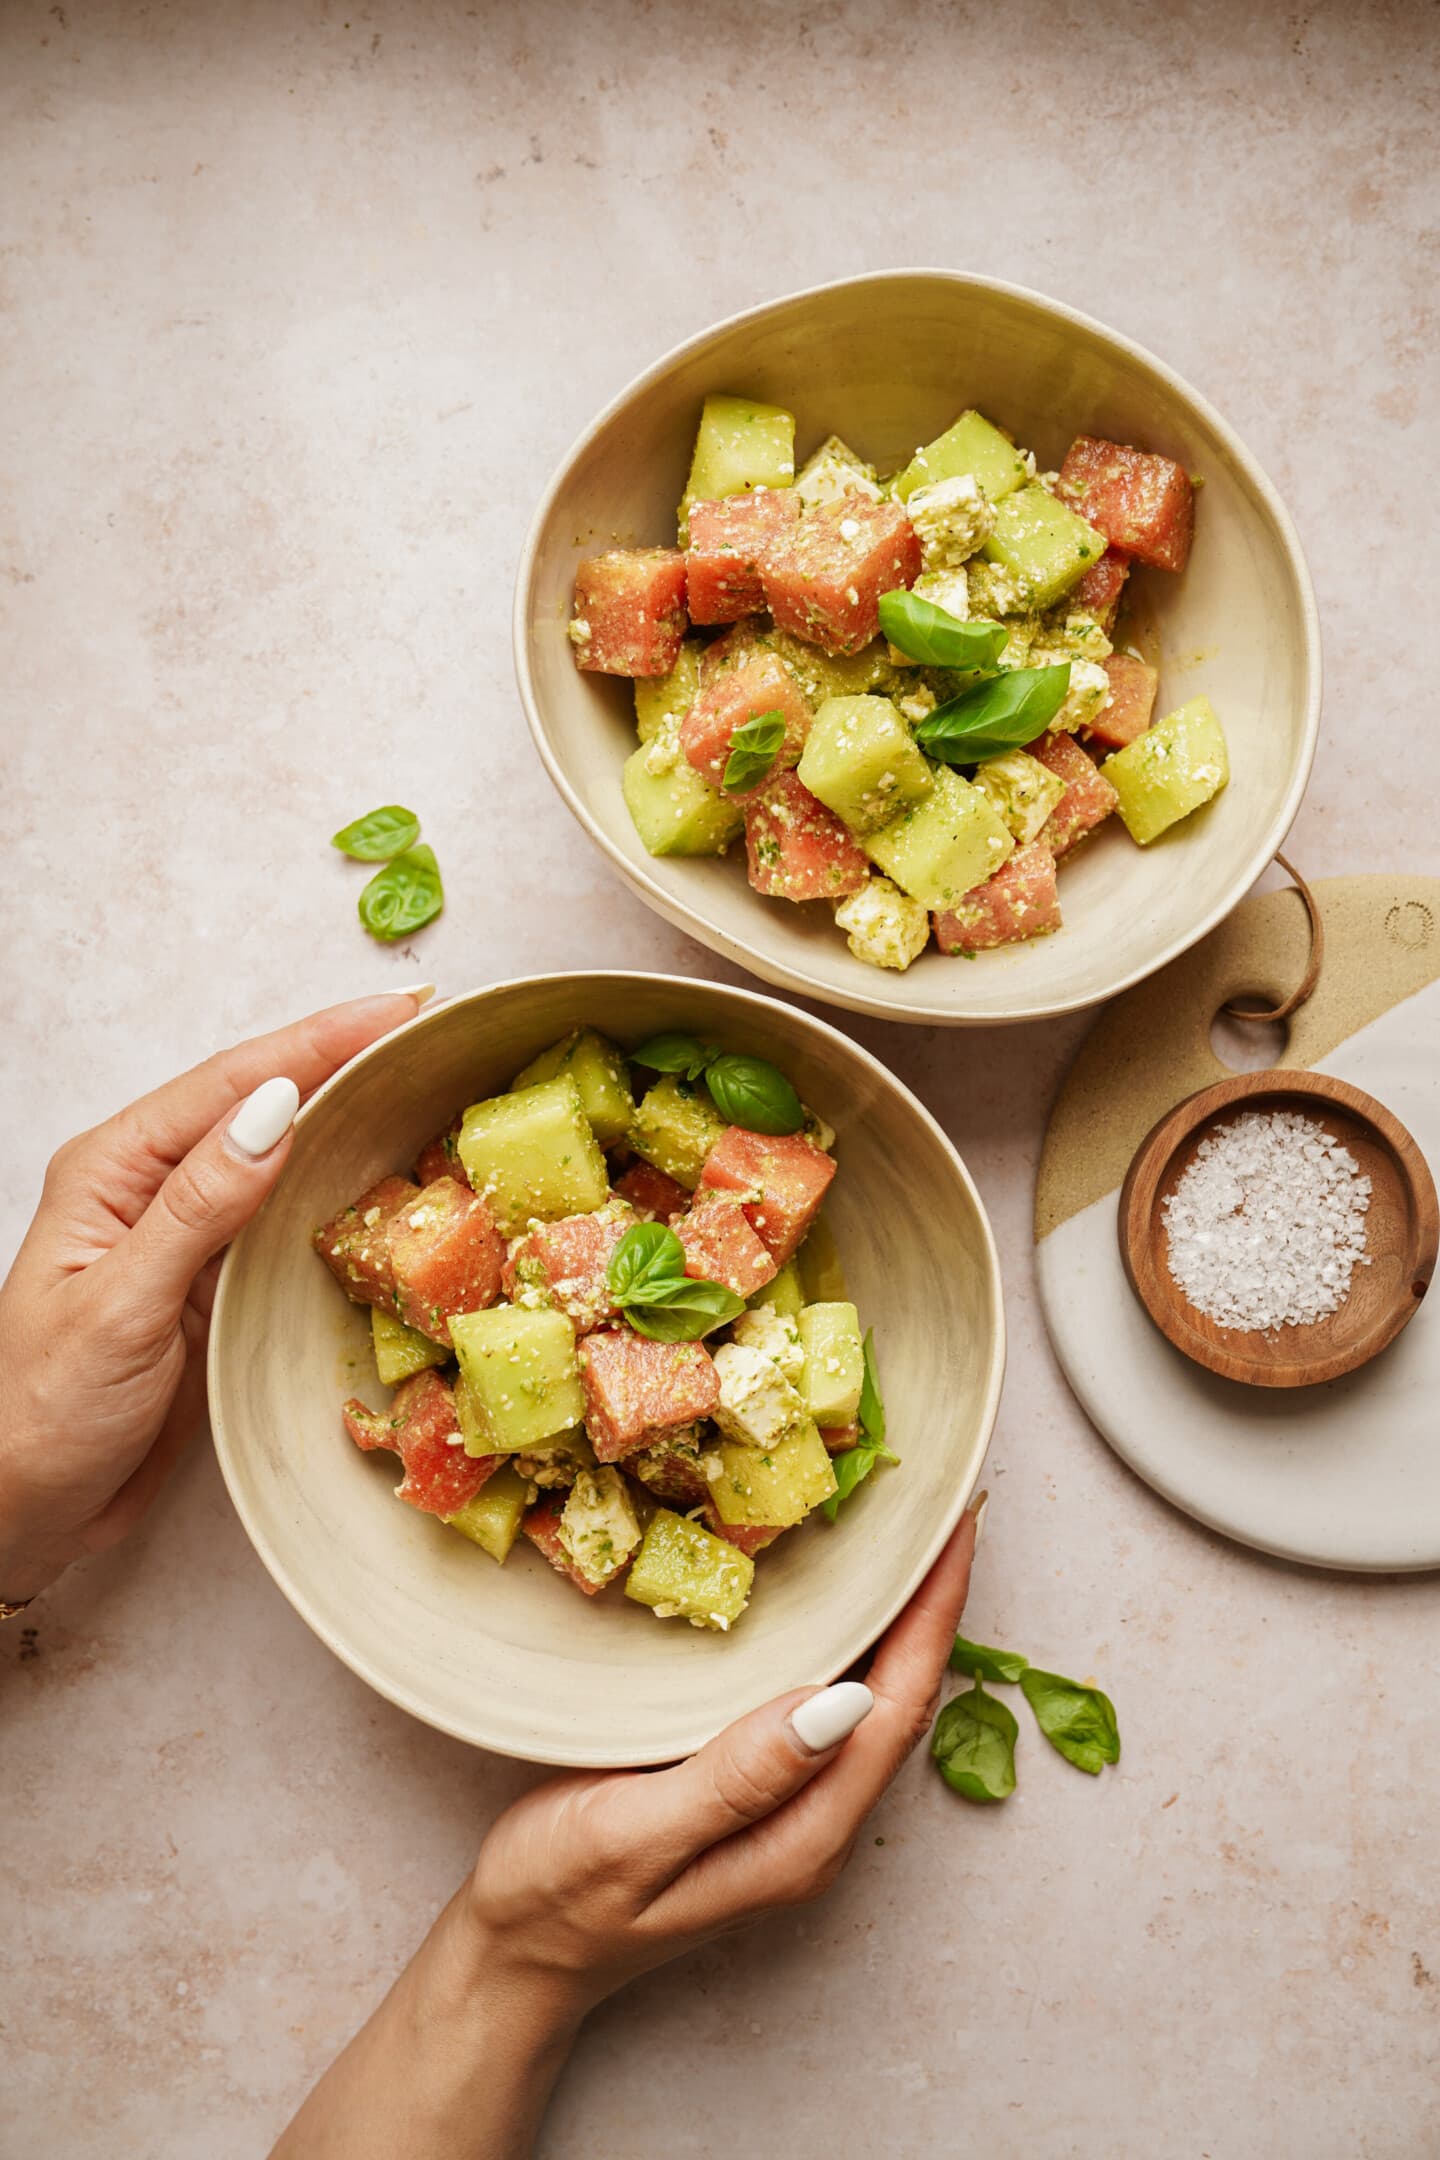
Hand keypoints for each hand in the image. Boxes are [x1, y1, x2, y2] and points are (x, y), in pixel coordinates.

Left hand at [0, 989, 428, 1602]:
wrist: (24, 1510)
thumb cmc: (41, 1410)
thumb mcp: (121, 1305)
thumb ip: (197, 1208)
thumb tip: (272, 1111)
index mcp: (113, 1170)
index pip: (230, 1084)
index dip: (319, 1041)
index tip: (395, 1010)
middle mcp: (151, 1188)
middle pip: (259, 1102)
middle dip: (340, 1057)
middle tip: (425, 1025)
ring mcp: (187, 1236)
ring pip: (278, 1155)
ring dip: (346, 1115)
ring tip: (419, 1077)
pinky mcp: (214, 1285)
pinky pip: (285, 1219)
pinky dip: (336, 1188)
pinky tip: (380, 1172)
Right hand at [275, 1509, 979, 2158]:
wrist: (513, 1959)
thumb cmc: (558, 1899)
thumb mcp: (633, 1835)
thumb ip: (736, 1777)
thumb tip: (842, 1702)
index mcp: (802, 1838)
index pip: (898, 1709)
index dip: (936, 1612)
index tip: (956, 1524)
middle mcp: (814, 1824)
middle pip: (902, 1700)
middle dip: (930, 1601)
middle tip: (940, 1502)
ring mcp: (789, 1810)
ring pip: (869, 1697)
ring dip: (895, 1615)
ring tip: (904, 1530)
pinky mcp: (757, 1789)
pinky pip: (824, 1700)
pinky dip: (844, 1636)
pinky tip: (830, 1593)